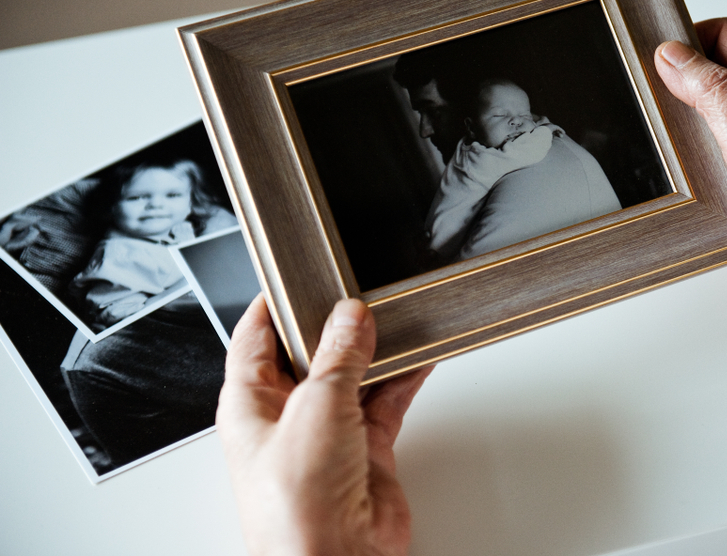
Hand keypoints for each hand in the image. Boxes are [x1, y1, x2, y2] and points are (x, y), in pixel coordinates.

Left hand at [217, 295, 432, 555]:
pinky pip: (386, 402)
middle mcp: (287, 416)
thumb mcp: (316, 407)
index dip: (274, 304)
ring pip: (354, 376)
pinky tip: (420, 356)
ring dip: (377, 351)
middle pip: (311, 354)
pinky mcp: (366, 450)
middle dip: (336, 325)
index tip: (296, 275)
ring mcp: (328, 433)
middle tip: (360, 294)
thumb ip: (339, 357)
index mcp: (251, 403)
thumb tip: (350, 318)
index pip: (255, 338)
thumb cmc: (294, 507)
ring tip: (398, 318)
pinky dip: (404, 379)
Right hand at [654, 17, 726, 311]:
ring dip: (685, 124)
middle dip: (679, 83)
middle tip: (654, 107)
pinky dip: (697, 155)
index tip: (653, 63)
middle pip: (714, 70)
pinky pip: (718, 147)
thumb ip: (714, 95)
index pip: (724, 34)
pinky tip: (687, 172)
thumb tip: (673, 56)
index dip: (686, 40)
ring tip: (670, 144)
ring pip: (712, 111)